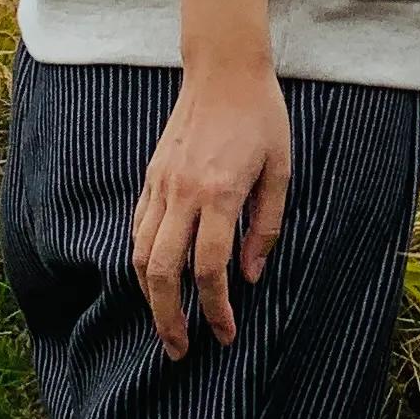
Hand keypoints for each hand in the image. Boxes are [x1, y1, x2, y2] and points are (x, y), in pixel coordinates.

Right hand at [132, 66, 290, 356]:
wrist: (223, 69)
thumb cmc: (262, 117)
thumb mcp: (281, 170)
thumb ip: (265, 226)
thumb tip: (248, 276)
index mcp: (220, 192)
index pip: (209, 268)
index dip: (216, 309)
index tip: (225, 333)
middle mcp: (183, 192)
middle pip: (163, 272)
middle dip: (169, 318)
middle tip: (180, 349)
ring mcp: (161, 184)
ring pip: (141, 254)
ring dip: (150, 296)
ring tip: (165, 323)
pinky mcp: (151, 177)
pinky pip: (138, 229)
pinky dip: (144, 262)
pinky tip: (157, 280)